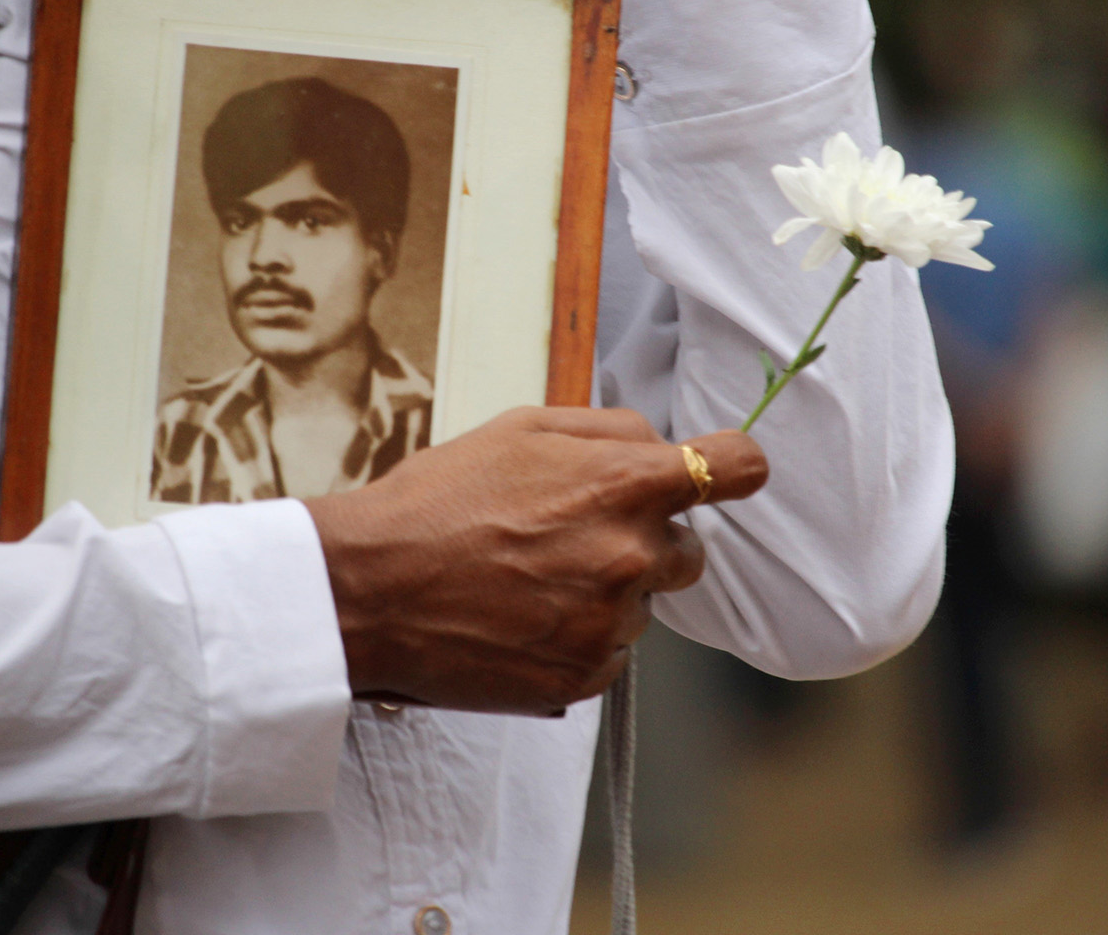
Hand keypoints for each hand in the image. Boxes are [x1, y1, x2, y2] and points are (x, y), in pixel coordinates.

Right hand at [305, 406, 767, 715]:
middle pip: (688, 552)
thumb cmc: (438, 501)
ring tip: (527, 580)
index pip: (738, 469)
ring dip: (605, 594)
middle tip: (572, 537)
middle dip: (646, 542)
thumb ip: (608, 430)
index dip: (735, 469)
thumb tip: (661, 443)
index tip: (728, 475)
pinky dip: (577, 638)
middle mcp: (633, 557)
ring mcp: (611, 624)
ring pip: (641, 606)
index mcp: (627, 485)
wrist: (369, 590)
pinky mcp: (585, 678)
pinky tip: (521, 619)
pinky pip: (609, 653)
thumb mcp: (521, 428)